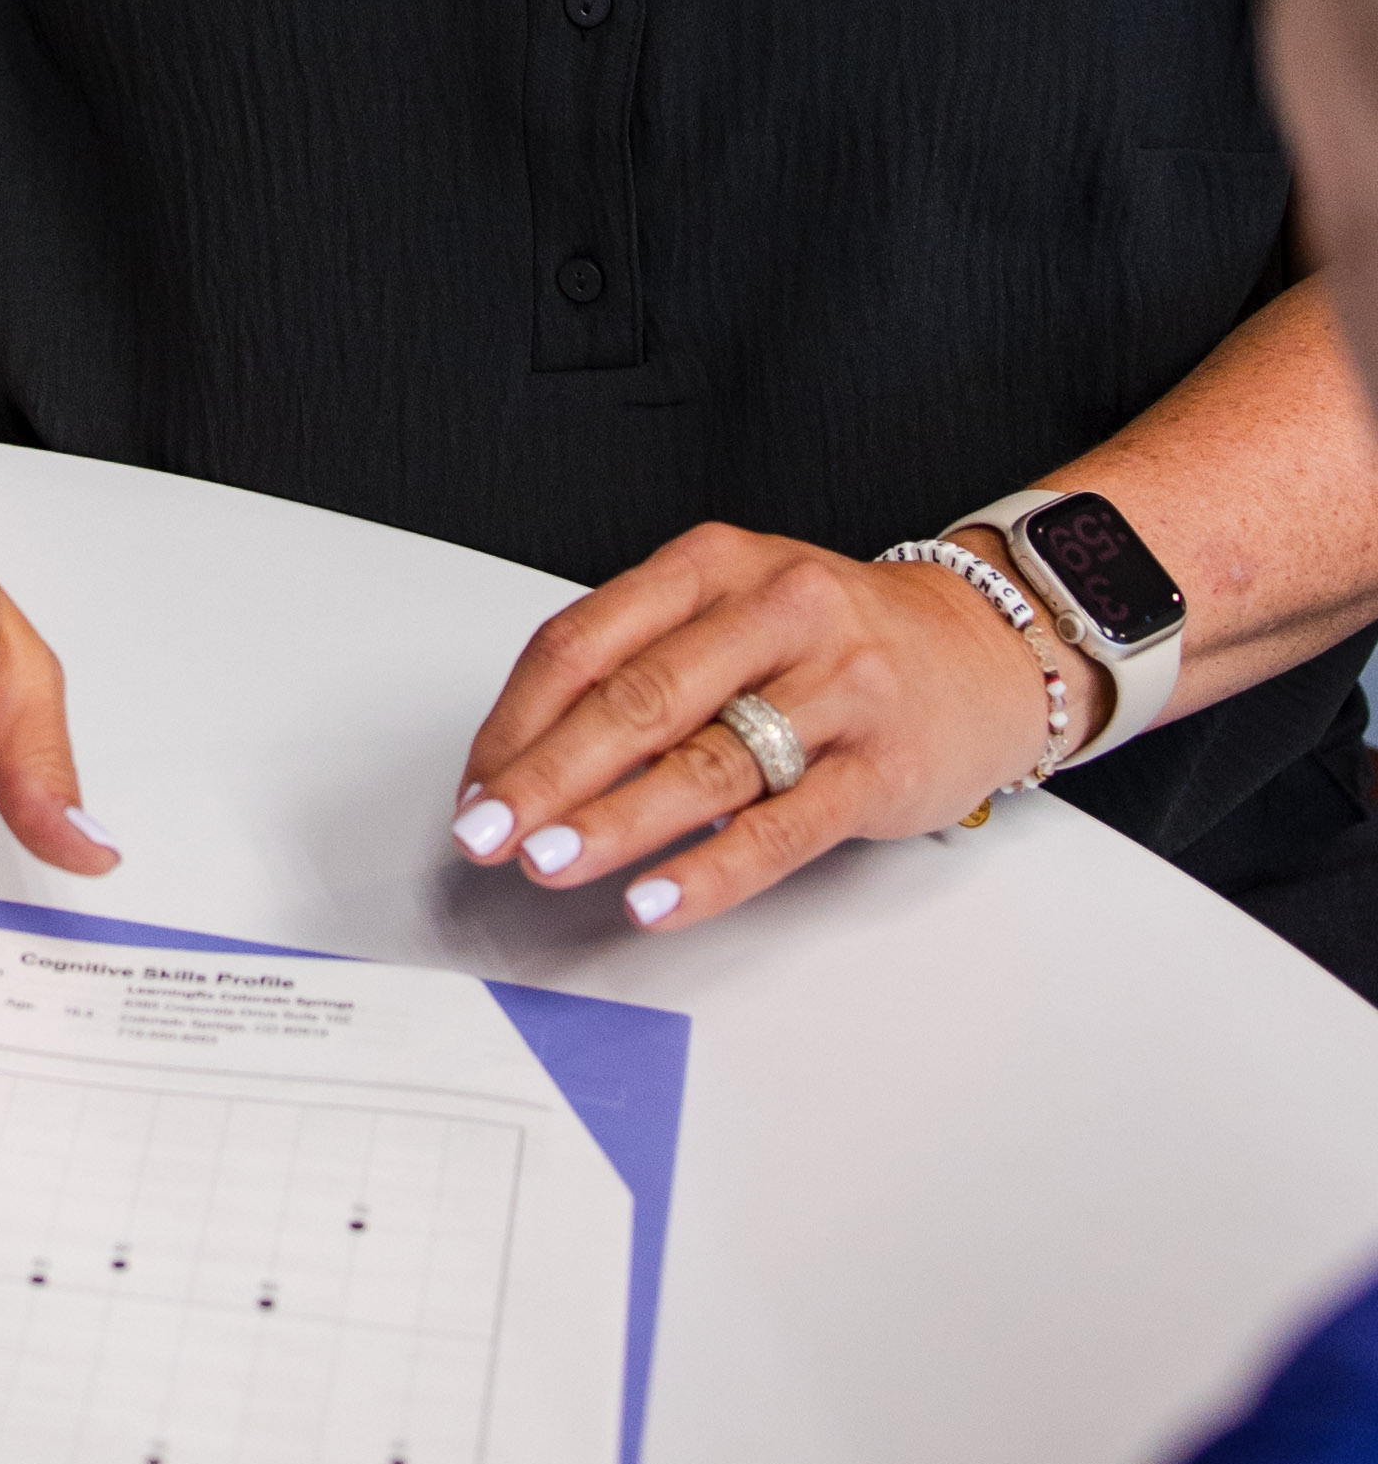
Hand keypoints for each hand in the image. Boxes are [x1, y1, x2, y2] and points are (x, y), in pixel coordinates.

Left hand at [446, 523, 1067, 931]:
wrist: (987, 648)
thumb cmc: (834, 639)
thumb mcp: (732, 610)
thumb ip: (642, 664)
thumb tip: (529, 761)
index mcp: (713, 565)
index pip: (586, 640)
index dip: (518, 719)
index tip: (476, 783)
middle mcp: (774, 613)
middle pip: (635, 701)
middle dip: (547, 775)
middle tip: (487, 831)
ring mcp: (835, 688)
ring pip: (703, 764)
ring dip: (613, 822)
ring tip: (548, 864)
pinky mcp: (880, 766)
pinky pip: (782, 828)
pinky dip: (710, 870)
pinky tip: (656, 898)